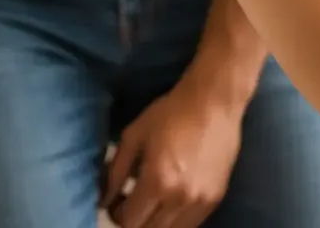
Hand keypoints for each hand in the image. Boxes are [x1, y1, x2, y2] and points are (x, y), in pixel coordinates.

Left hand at [103, 72, 244, 227]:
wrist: (213, 103)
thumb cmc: (170, 113)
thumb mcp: (134, 135)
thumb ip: (115, 171)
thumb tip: (103, 199)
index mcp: (158, 181)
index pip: (129, 221)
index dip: (116, 213)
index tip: (115, 200)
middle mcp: (180, 200)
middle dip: (133, 220)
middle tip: (129, 202)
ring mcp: (201, 203)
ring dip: (154, 222)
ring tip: (149, 201)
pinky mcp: (215, 201)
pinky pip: (189, 225)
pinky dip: (174, 220)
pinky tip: (169, 198)